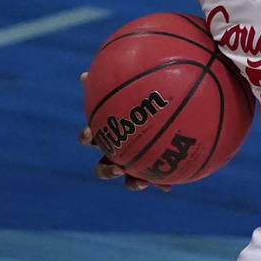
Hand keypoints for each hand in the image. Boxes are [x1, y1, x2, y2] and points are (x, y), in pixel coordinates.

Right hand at [78, 73, 169, 191]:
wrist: (173, 102)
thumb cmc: (149, 90)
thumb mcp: (136, 80)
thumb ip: (117, 78)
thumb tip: (86, 74)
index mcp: (110, 130)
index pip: (90, 136)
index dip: (87, 137)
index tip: (91, 135)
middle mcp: (118, 149)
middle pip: (103, 166)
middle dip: (106, 170)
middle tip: (117, 167)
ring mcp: (136, 161)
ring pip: (128, 178)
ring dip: (131, 182)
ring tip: (141, 183)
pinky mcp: (155, 167)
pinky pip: (156, 178)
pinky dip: (160, 183)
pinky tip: (168, 187)